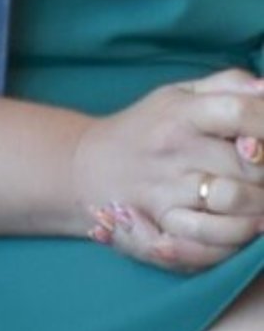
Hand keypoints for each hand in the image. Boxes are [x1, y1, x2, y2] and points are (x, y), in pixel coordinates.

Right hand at [74, 68, 263, 271]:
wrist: (83, 167)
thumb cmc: (146, 127)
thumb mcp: (180, 94)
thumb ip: (229, 86)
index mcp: (181, 113)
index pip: (239, 112)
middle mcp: (174, 153)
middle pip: (246, 167)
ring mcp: (166, 195)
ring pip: (232, 208)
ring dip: (260, 210)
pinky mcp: (158, 232)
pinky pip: (208, 244)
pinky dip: (234, 241)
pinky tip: (246, 230)